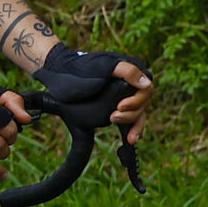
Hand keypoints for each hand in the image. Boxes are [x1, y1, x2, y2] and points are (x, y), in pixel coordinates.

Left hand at [37, 45, 155, 141]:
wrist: (61, 74)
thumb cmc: (81, 68)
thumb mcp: (103, 66)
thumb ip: (126, 71)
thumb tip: (146, 84)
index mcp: (132, 71)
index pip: (146, 90)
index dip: (136, 101)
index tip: (120, 106)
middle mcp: (131, 83)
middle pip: (143, 104)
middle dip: (131, 115)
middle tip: (112, 117)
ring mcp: (124, 95)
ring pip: (138, 114)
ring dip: (133, 126)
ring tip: (127, 137)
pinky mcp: (116, 105)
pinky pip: (131, 118)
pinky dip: (133, 129)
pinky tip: (131, 139)